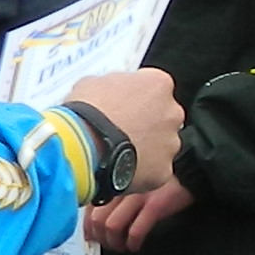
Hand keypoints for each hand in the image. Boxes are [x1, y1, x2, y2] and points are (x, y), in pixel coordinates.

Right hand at [65, 65, 182, 195]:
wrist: (82, 147)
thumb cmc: (87, 112)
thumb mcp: (94, 82)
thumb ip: (113, 85)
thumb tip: (109, 92)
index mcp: (159, 84)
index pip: (156, 87)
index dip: (137, 97)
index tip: (125, 104)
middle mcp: (172, 112)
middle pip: (164, 116)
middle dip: (147, 123)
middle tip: (123, 129)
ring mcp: (170, 143)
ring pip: (162, 145)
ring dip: (146, 147)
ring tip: (119, 150)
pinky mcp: (163, 171)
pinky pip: (155, 170)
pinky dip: (142, 171)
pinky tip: (121, 168)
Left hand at [84, 179, 195, 253]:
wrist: (190, 166)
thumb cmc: (161, 172)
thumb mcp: (133, 176)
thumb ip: (115, 189)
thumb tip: (98, 215)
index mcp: (115, 178)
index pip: (90, 206)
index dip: (87, 226)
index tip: (91, 235)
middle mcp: (123, 185)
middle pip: (97, 219)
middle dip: (100, 238)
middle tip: (107, 244)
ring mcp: (138, 195)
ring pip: (112, 226)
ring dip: (115, 242)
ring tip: (122, 246)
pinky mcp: (155, 205)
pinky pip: (136, 230)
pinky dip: (132, 242)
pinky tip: (134, 246)